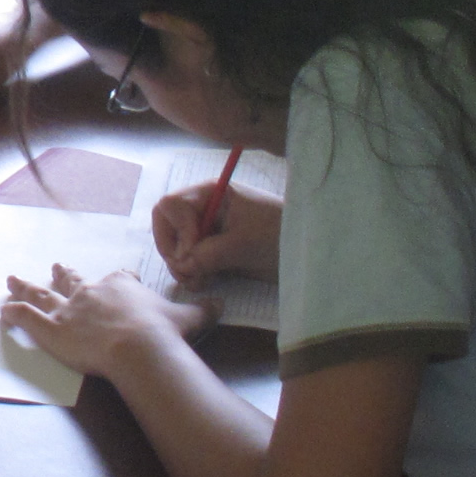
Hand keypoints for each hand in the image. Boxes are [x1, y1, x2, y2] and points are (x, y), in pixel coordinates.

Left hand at [1, 263, 210, 378]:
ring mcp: (68, 310)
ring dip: (26, 286)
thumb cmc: (162, 332)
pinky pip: (26, 318)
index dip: (119, 279)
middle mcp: (91, 293)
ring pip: (42, 294)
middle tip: (55, 266)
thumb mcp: (188, 318)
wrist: (138, 347)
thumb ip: (202, 310)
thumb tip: (222, 304)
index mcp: (121, 286)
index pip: (119, 277)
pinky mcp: (50, 329)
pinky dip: (13, 313)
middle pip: (73, 280)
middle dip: (63, 274)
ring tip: (12, 279)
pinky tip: (2, 310)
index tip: (121, 277)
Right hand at [152, 180, 281, 285]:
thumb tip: (181, 266)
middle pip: (168, 228)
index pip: (170, 207)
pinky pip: (191, 262)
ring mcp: (208, 232)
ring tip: (200, 281)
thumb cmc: (279, 235)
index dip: (175, 231)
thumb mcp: (243, 243)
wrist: (307, 251)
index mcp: (210, 195)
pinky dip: (193, 274)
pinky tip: (206, 282)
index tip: (192, 253)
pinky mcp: (214, 251)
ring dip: (183, 267)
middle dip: (174, 253)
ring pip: (177, 248)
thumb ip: (208, 253)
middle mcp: (204, 210)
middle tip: (189, 273)